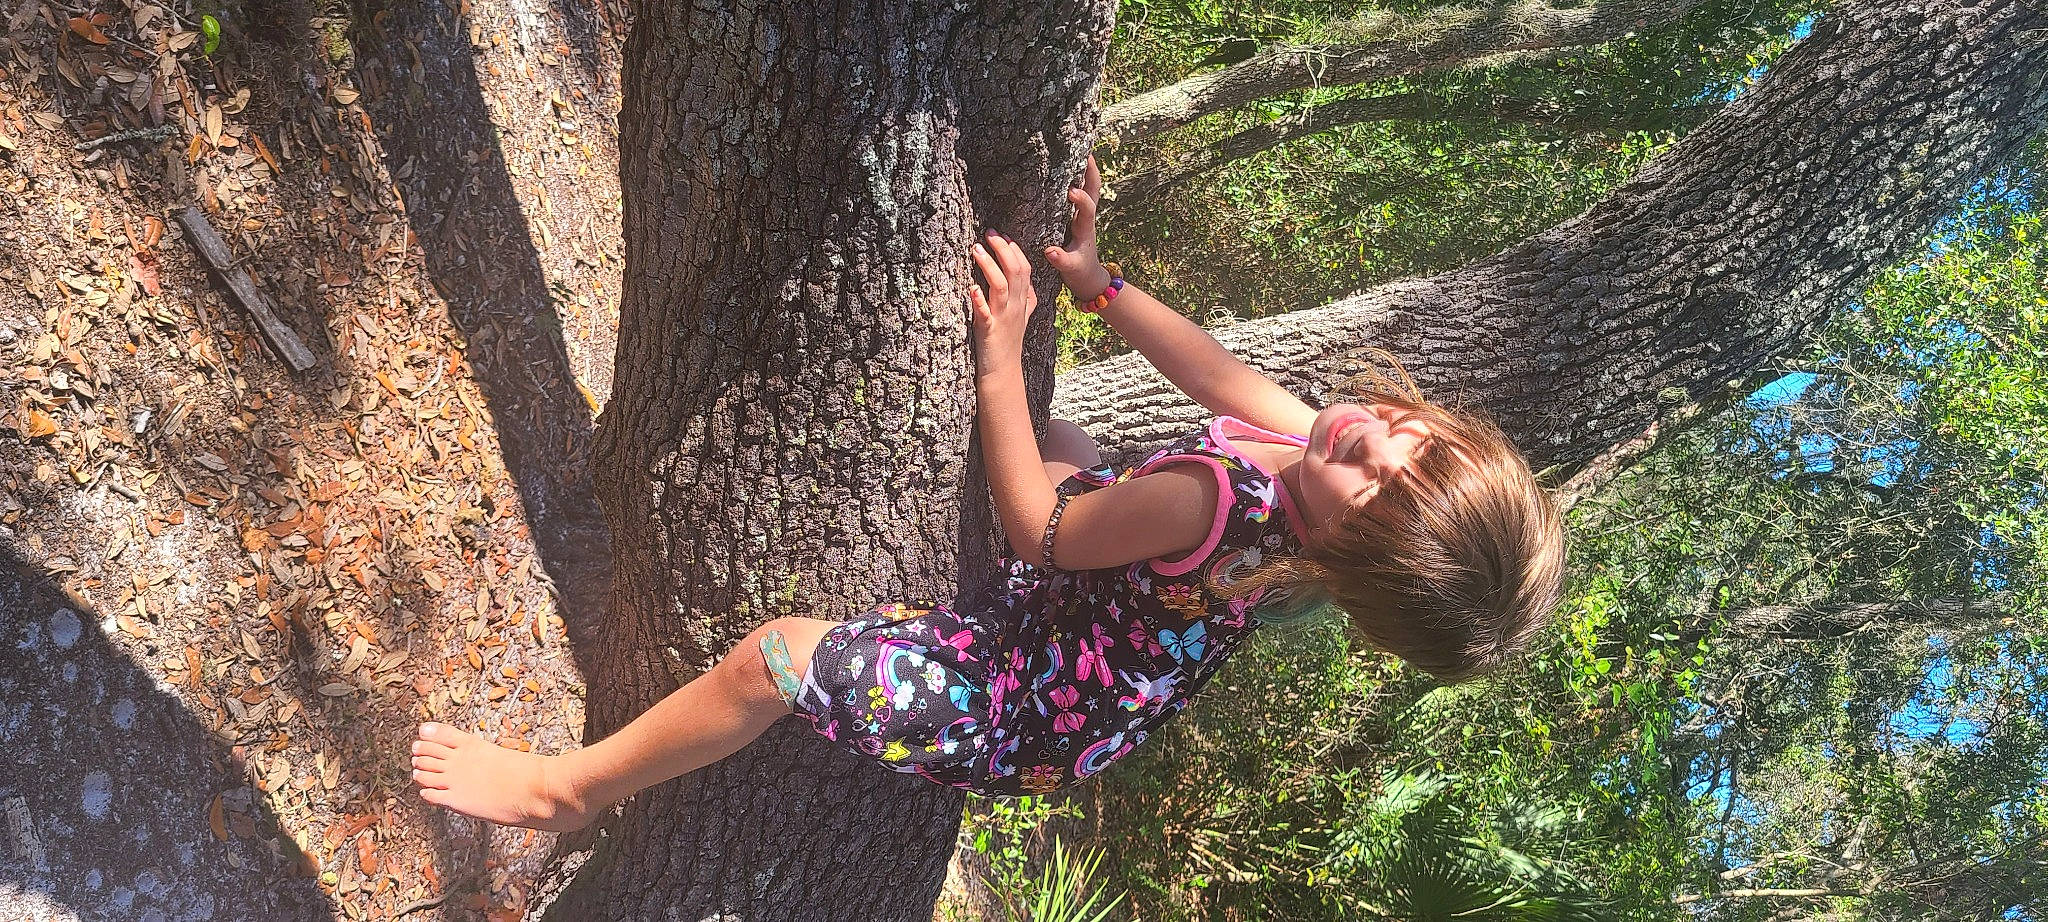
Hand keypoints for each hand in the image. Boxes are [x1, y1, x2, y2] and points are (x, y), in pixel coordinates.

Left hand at [970, 231, 1036, 374]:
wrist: (1003, 373)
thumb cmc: (1008, 344)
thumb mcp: (1022, 318)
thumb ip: (1027, 300)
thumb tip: (1029, 284)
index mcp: (1022, 302)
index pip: (1024, 269)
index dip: (1014, 250)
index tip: (1001, 234)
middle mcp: (1015, 307)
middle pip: (1015, 271)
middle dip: (1003, 249)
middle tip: (989, 232)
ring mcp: (1003, 318)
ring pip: (1001, 286)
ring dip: (989, 266)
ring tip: (975, 248)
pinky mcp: (989, 331)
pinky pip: (985, 313)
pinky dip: (978, 300)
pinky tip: (972, 288)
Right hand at [1044, 155, 1112, 298]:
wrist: (1089, 278)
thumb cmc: (1079, 272)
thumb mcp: (1070, 270)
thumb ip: (1060, 260)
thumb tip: (1049, 250)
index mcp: (1085, 230)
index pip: (1087, 211)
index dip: (1081, 200)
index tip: (1072, 191)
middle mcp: (1087, 218)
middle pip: (1094, 190)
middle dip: (1091, 172)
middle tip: (1086, 150)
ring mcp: (1083, 216)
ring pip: (1089, 188)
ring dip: (1086, 170)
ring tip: (1080, 149)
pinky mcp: (1078, 217)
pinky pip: (1081, 193)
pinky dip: (1078, 178)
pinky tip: (1069, 166)